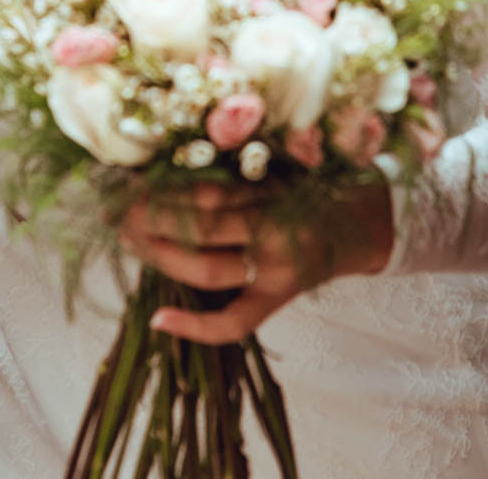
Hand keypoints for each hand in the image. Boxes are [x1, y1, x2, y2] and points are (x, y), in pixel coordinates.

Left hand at [120, 180, 393, 344]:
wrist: (369, 221)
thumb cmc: (315, 183)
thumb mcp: (277, 162)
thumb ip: (233, 167)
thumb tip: (165, 163)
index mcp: (271, 190)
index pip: (202, 192)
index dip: (158, 191)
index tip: (126, 182)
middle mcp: (273, 230)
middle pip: (197, 229)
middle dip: (148, 221)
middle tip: (117, 212)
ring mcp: (277, 269)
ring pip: (206, 269)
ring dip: (159, 255)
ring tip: (129, 240)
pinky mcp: (281, 297)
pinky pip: (236, 322)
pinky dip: (197, 325)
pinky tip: (159, 321)